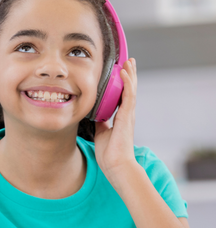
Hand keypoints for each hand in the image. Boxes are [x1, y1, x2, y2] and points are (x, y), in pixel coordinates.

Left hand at [94, 58, 138, 177]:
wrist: (116, 165)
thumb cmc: (110, 153)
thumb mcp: (101, 133)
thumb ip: (100, 122)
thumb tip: (95, 115)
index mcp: (121, 117)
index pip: (122, 96)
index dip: (123, 83)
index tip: (121, 71)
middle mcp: (127, 114)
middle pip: (129, 90)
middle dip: (129, 75)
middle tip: (128, 61)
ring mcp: (128, 115)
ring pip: (131, 90)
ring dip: (130, 75)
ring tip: (129, 62)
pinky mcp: (127, 117)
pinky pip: (128, 97)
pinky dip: (127, 84)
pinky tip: (125, 73)